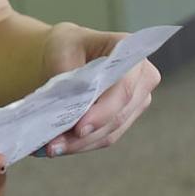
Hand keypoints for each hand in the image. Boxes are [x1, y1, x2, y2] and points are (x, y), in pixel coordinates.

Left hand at [41, 23, 159, 155]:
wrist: (69, 53)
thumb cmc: (67, 47)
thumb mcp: (61, 51)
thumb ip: (69, 76)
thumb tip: (69, 107)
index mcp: (131, 53)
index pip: (124, 88)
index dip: (103, 111)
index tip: (79, 128)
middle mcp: (142, 78)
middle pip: (118, 115)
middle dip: (86, 134)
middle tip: (55, 144)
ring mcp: (138, 101)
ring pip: (111, 131)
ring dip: (80, 144)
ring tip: (52, 148)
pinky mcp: (125, 119)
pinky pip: (105, 137)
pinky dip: (82, 145)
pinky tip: (60, 146)